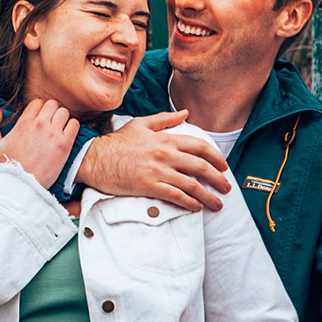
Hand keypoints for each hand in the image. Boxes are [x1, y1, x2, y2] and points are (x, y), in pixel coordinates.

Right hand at [0, 100, 78, 188]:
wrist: (22, 186)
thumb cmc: (7, 168)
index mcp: (23, 123)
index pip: (37, 103)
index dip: (39, 109)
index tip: (40, 120)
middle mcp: (39, 124)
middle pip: (52, 104)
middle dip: (52, 112)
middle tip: (51, 124)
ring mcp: (52, 133)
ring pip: (64, 112)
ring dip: (62, 119)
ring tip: (60, 130)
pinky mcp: (64, 144)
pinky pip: (74, 124)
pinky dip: (72, 127)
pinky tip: (67, 136)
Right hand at [76, 111, 229, 210]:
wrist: (94, 158)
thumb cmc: (117, 142)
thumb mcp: (141, 124)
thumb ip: (165, 119)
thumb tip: (186, 112)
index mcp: (165, 138)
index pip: (199, 146)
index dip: (216, 157)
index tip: (224, 167)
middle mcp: (165, 154)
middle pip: (201, 167)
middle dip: (219, 179)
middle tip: (227, 189)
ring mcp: (158, 170)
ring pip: (192, 185)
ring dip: (208, 196)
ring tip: (218, 205)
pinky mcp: (148, 186)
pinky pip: (176, 196)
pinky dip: (189, 203)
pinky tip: (197, 208)